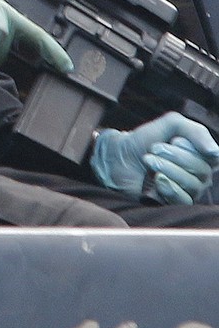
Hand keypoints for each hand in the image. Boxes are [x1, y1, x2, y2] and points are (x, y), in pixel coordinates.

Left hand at [90, 113, 218, 202]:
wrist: (118, 156)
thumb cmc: (145, 140)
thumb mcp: (170, 125)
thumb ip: (195, 132)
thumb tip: (215, 152)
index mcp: (201, 156)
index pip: (212, 156)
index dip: (192, 147)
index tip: (173, 139)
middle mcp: (199, 175)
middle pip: (202, 170)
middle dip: (175, 156)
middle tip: (154, 148)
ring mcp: (188, 190)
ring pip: (192, 185)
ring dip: (166, 168)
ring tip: (148, 160)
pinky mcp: (175, 203)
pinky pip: (183, 200)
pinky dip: (167, 187)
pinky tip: (155, 179)